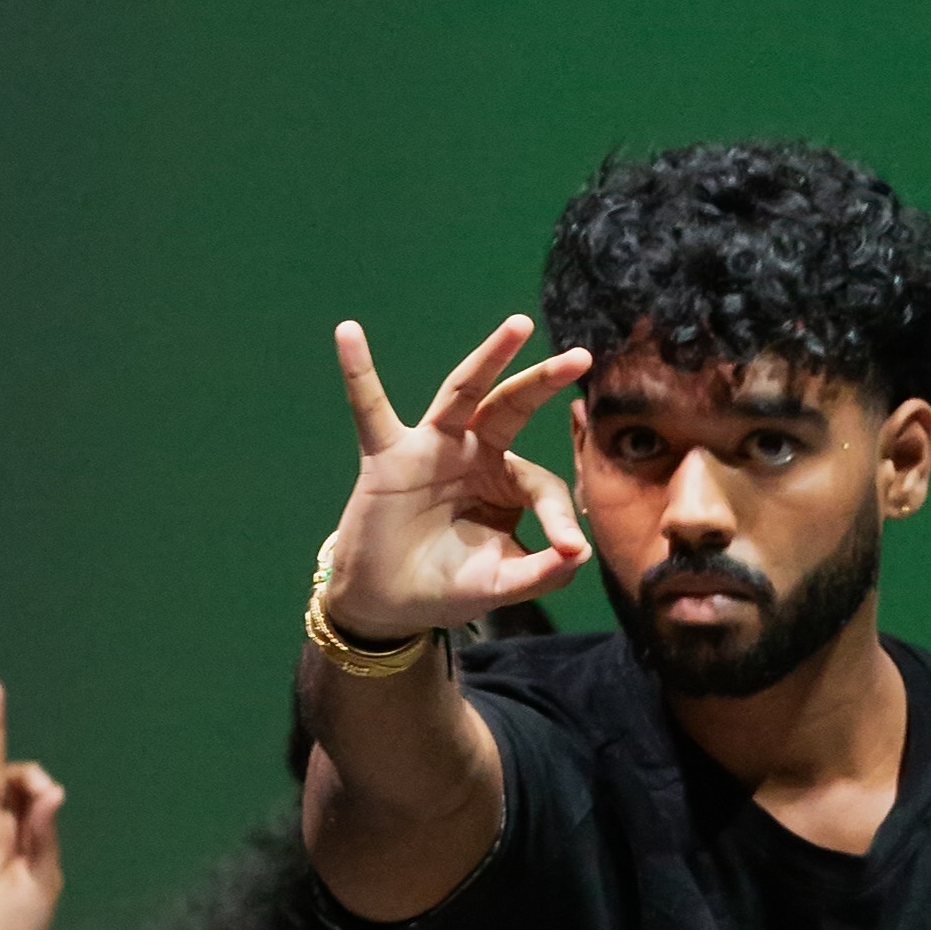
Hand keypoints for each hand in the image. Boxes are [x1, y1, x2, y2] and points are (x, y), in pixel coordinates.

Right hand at [322, 313, 592, 638]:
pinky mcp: (389, 456)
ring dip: (490, 358)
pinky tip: (348, 333)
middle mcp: (472, 453)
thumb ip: (544, 572)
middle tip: (581, 357)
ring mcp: (431, 448)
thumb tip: (582, 550)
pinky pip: (371, 410)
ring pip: (464, 392)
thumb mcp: (503, 584)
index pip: (541, 484)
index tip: (567, 548)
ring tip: (520, 326)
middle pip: (513, 406)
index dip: (558, 516)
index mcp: (505, 482)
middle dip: (544, 381)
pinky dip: (358, 372)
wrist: (390, 604)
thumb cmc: (448, 587)